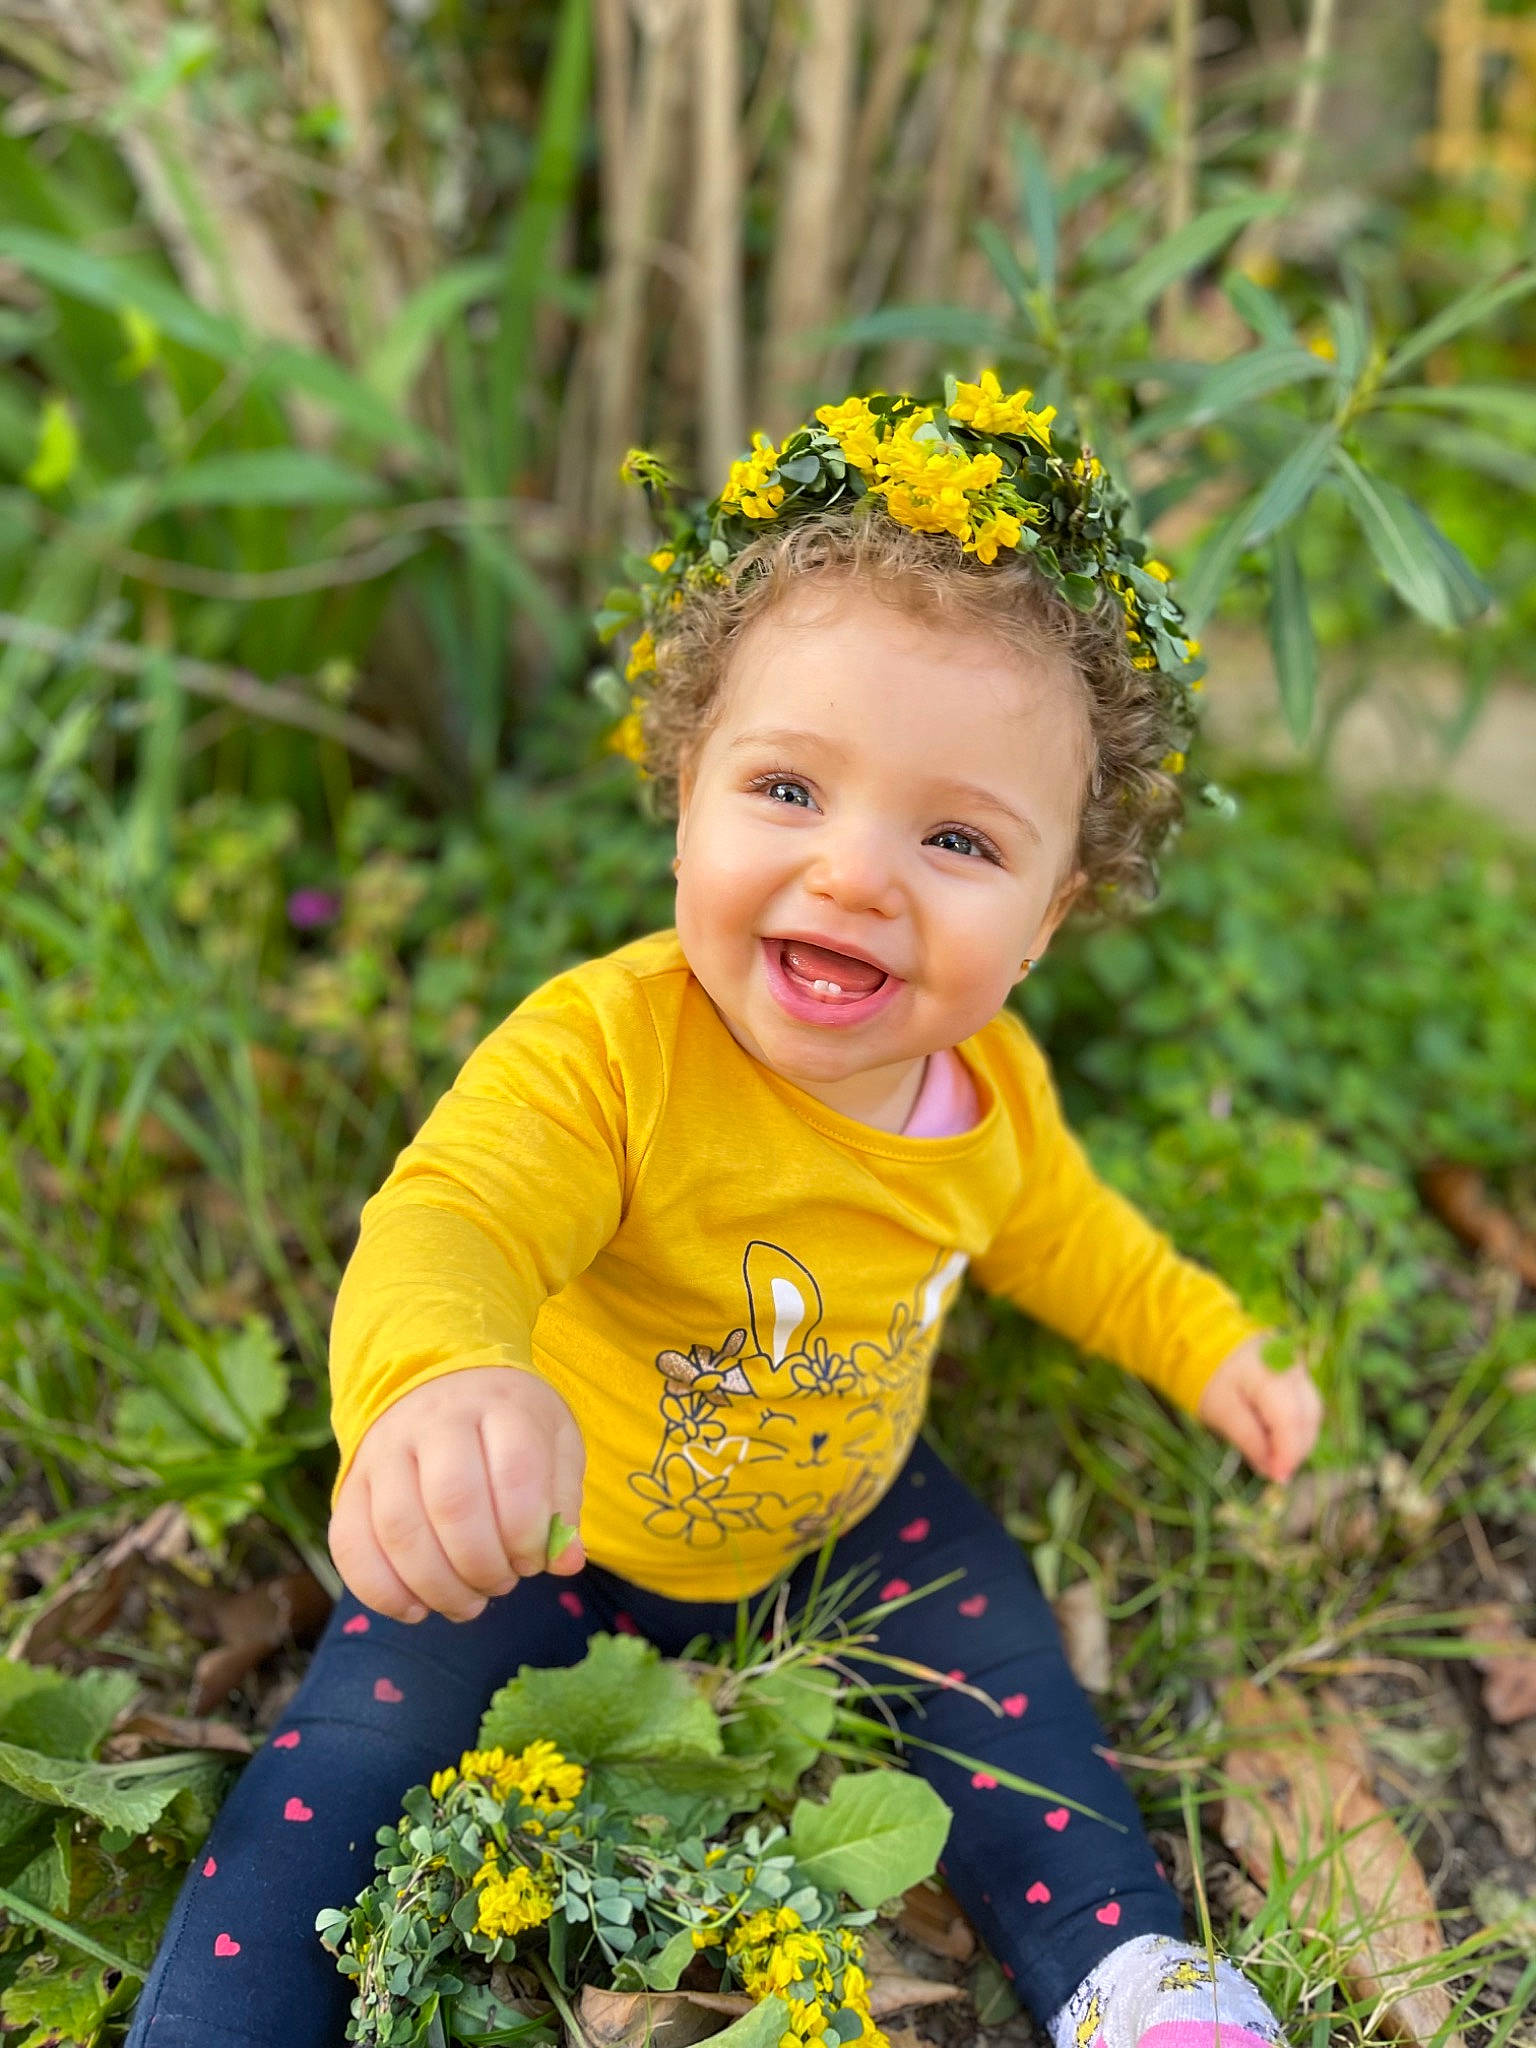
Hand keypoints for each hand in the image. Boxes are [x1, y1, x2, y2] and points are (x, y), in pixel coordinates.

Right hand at [328, 1366, 585, 1624]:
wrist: (438, 1381)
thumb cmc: (508, 1425)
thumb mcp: (554, 1444)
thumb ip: (563, 1502)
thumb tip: (566, 1563)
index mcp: (499, 1405)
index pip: (515, 1473)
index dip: (527, 1533)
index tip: (533, 1559)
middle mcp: (435, 1421)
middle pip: (453, 1504)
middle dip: (482, 1565)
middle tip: (501, 1584)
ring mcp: (385, 1449)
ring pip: (398, 1528)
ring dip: (437, 1586)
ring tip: (467, 1602)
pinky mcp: (350, 1482)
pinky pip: (349, 1543)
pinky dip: (381, 1591)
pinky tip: (416, 1608)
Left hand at [1195, 1333, 1321, 1483]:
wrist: (1207, 1342)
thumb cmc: (1209, 1377)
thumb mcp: (1221, 1412)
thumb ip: (1248, 1439)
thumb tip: (1273, 1471)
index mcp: (1269, 1372)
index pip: (1290, 1419)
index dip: (1288, 1453)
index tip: (1278, 1477)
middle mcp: (1293, 1366)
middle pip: (1308, 1417)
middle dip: (1295, 1450)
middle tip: (1275, 1471)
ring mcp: (1300, 1368)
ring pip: (1312, 1412)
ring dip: (1298, 1440)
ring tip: (1275, 1457)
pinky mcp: (1299, 1374)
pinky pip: (1307, 1405)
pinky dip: (1296, 1427)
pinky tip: (1278, 1438)